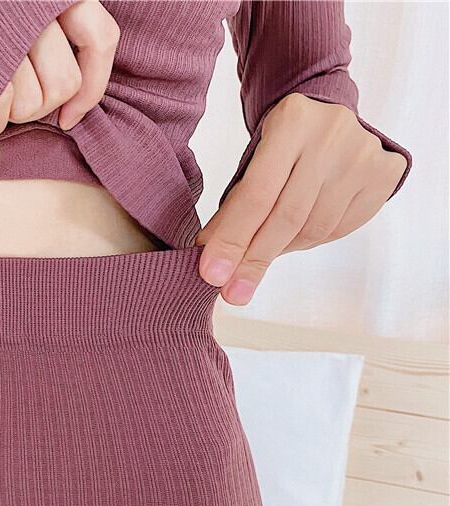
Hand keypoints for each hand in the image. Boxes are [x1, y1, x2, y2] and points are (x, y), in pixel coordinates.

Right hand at [0, 0, 119, 137]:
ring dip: (14, 115)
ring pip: (34, 101)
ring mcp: (8, 26)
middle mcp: (40, 3)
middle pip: (66, 84)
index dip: (91, 90)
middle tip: (17, 105)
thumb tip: (66, 82)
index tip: (71, 116)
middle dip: (43, 107)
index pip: (100, 42)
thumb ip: (40, 17)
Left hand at [196, 92, 408, 305]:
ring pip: (315, 228)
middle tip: (233, 292)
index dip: (233, 240)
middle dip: (255, 259)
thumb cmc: (281, 148)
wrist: (327, 118)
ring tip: (264, 250)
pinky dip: (310, 242)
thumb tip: (213, 264)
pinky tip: (295, 236)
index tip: (213, 275)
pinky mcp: (386, 173)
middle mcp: (332, 134)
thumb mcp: (251, 164)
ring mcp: (364, 154)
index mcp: (291, 122)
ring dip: (282, 250)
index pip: (256, 195)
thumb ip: (232, 209)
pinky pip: (339, 229)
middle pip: (287, 217)